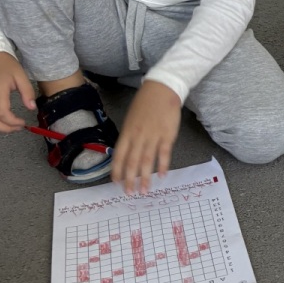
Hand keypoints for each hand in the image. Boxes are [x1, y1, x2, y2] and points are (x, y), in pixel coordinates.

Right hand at [0, 51, 35, 131]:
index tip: (23, 123)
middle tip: (18, 127)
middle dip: (6, 128)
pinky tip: (2, 119)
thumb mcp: (21, 76)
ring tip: (11, 125)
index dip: (13, 122)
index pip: (2, 113)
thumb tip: (32, 108)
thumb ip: (27, 92)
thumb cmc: (6, 65)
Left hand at [111, 79, 181, 193]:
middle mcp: (138, 136)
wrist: (162, 90)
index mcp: (127, 132)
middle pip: (132, 162)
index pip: (118, 156)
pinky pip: (164, 153)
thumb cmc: (145, 103)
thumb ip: (129, 136)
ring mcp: (153, 136)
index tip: (116, 183)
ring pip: (147, 161)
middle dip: (130, 180)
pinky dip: (163, 165)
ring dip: (145, 177)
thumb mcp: (131, 118)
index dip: (116, 171)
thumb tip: (127, 153)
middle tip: (129, 193)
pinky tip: (162, 175)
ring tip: (144, 190)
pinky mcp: (167, 135)